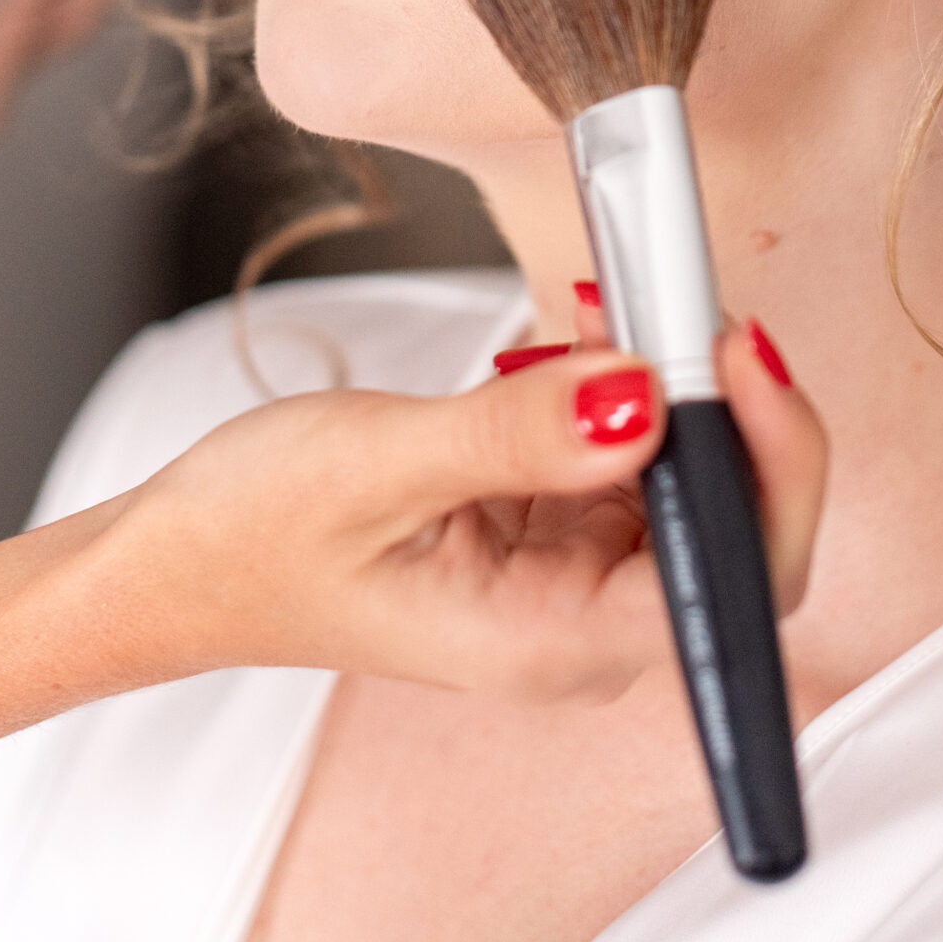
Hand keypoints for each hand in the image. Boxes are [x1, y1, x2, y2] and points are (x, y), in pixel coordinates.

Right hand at [0, 322, 825, 837]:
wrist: (172, 559)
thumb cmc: (249, 536)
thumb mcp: (379, 465)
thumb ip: (516, 436)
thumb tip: (645, 402)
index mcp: (551, 644)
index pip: (733, 584)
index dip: (771, 470)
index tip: (734, 356)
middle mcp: (578, 624)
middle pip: (732, 526)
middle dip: (727, 408)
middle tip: (679, 304)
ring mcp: (566, 576)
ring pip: (685, 476)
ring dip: (669, 382)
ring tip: (612, 298)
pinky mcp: (545, 527)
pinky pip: (625, 451)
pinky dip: (618, 382)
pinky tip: (577, 329)